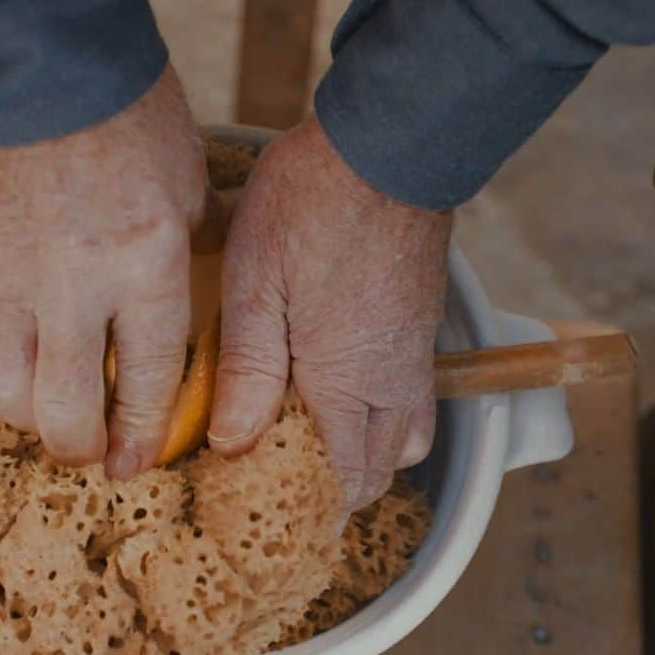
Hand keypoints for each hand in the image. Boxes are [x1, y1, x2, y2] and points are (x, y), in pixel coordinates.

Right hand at [0, 65, 208, 478]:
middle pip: (67, 411)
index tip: (138, 462)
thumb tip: (203, 277)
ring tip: (51, 413)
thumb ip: (194, 244)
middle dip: (84, 448)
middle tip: (94, 451)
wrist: (36, 59)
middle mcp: (76, 286)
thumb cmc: (127, 112)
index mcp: (147, 263)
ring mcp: (9, 279)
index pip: (146, 380)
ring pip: (7, 393)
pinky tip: (14, 366)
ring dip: (32, 418)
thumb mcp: (188, 180)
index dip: (143, 433)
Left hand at [208, 116, 451, 516]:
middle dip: (339, 491)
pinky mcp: (422, 322)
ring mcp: (415, 351)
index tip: (271, 510)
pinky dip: (382, 414)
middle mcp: (393, 379)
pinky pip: (412, 395)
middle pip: (380, 470)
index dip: (309, 506)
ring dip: (366, 454)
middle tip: (288, 485)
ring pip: (405, 437)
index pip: (341, 479)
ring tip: (316, 440)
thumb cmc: (312, 206)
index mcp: (348, 382)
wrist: (387, 144)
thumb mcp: (256, 284)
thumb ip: (247, 370)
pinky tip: (340, 385)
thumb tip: (233, 443)